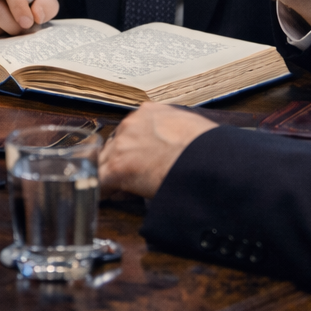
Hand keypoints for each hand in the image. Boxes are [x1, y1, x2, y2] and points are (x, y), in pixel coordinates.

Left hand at [99, 103, 217, 196]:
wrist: (206, 162)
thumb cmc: (209, 149)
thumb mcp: (191, 128)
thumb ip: (174, 132)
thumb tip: (173, 146)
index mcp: (150, 112)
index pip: (132, 130)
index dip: (134, 148)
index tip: (139, 160)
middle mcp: (131, 124)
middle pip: (115, 145)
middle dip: (122, 160)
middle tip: (132, 178)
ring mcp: (121, 145)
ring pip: (105, 161)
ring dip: (113, 175)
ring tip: (123, 190)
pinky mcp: (117, 168)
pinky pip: (101, 181)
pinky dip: (105, 191)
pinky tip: (110, 197)